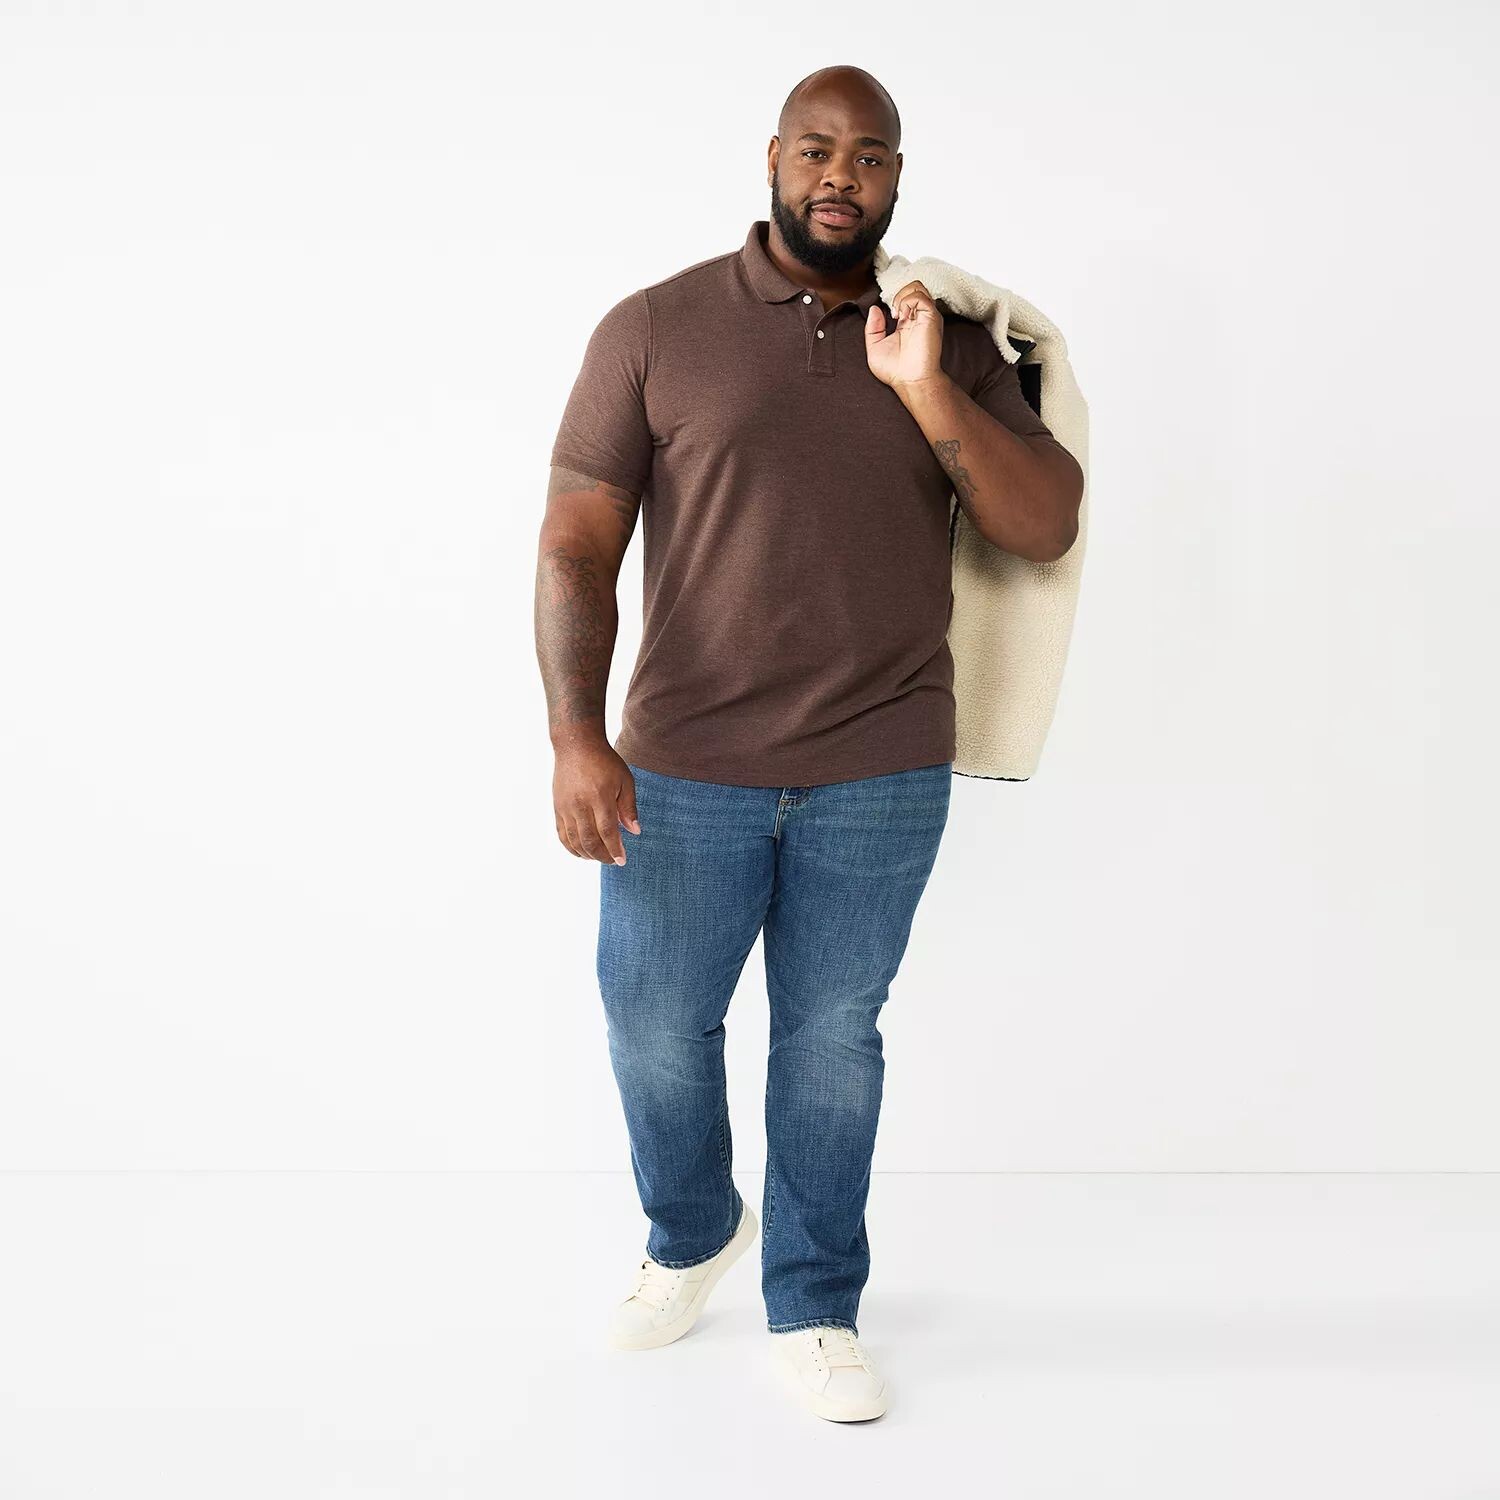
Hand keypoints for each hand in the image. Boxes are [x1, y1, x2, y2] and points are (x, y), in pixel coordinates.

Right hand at [552, 741, 639, 864]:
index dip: (615, 849)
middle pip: (590, 840)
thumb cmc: (604, 761)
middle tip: (613, 860)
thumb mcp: (625, 780)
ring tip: (600, 856)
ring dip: (588, 854)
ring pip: (575, 841)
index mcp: (600, 797)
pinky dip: (572, 847)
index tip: (622, 860)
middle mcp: (580, 804)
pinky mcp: (557, 808)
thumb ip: (629, 807)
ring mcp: (566, 807)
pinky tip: (582, 852)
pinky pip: (562, 835)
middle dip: (603, 856)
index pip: (607, 831)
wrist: (576, 746)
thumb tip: (634, 832)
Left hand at [864, 278, 943, 390]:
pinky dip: (906, 301)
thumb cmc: (895, 371)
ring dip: (901, 296)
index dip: (892, 299)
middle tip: (892, 312)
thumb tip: (874, 309)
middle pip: (912, 288)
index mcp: (907, 324)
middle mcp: (918, 318)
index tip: (885, 314)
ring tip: (896, 314)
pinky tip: (901, 316)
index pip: (903, 299)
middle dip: (898, 293)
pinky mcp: (931, 317)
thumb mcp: (874, 347)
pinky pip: (919, 296)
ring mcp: (925, 316)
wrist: (911, 381)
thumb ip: (872, 327)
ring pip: (917, 287)